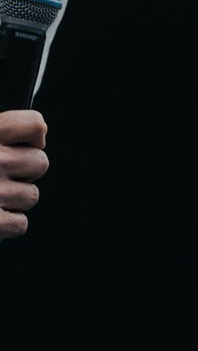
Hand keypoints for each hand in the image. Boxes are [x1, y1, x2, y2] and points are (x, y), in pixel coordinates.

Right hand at [0, 110, 48, 237]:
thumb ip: (1, 136)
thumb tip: (39, 133)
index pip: (36, 125)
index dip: (33, 137)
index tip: (24, 143)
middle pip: (40, 162)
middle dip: (25, 171)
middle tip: (1, 175)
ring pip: (31, 195)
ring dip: (13, 199)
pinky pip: (20, 224)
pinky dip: (5, 224)